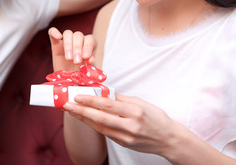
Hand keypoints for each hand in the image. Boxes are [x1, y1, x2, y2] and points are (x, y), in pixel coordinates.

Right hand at [48, 27, 95, 71]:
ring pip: (68, 33)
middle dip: (77, 48)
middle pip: (78, 35)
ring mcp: (67, 41)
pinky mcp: (55, 44)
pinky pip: (52, 32)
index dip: (88, 46)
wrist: (69, 81)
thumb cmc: (81, 75)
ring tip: (69, 58)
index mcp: (89, 45)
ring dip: (68, 45)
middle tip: (76, 62)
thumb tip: (90, 59)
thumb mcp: (87, 72)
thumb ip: (90, 65)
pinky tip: (58, 37)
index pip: (90, 39)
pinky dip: (54, 32)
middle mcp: (79, 40)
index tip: (85, 57)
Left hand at [63, 93, 182, 157]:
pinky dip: (94, 125)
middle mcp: (130, 126)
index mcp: (135, 111)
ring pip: (100, 127)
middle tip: (67, 104)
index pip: (108, 105)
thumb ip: (121, 99)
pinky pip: (105, 133)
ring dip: (84, 118)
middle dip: (81, 111)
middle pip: (100, 118)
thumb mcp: (141, 103)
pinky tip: (85, 118)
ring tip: (72, 111)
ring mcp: (126, 137)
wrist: (169, 139)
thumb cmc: (156, 118)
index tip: (78, 96)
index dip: (91, 100)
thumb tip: (102, 92)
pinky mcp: (123, 144)